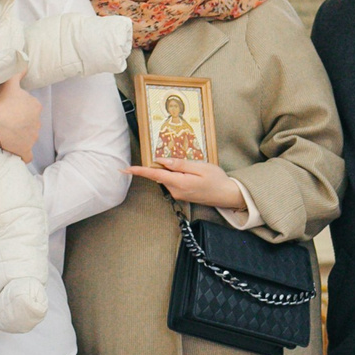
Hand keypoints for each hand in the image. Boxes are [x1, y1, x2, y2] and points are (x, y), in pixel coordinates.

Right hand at [0, 70, 41, 160]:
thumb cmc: (1, 102)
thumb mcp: (10, 83)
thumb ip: (18, 72)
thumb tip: (25, 63)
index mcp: (36, 107)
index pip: (30, 107)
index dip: (20, 108)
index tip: (9, 108)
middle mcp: (38, 123)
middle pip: (30, 122)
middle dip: (21, 122)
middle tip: (6, 120)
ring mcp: (32, 138)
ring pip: (28, 137)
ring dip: (20, 136)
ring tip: (6, 133)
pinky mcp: (26, 151)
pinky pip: (27, 154)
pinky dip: (22, 153)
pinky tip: (15, 149)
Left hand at [129, 157, 244, 210]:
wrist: (228, 195)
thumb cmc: (217, 180)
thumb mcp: (200, 167)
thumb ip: (180, 164)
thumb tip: (162, 161)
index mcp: (179, 183)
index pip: (155, 175)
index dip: (139, 171)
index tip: (126, 169)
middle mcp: (176, 191)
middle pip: (160, 175)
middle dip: (160, 165)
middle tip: (173, 158)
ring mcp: (178, 194)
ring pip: (166, 178)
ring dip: (170, 169)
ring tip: (191, 166)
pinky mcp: (181, 194)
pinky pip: (172, 181)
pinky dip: (174, 174)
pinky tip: (189, 172)